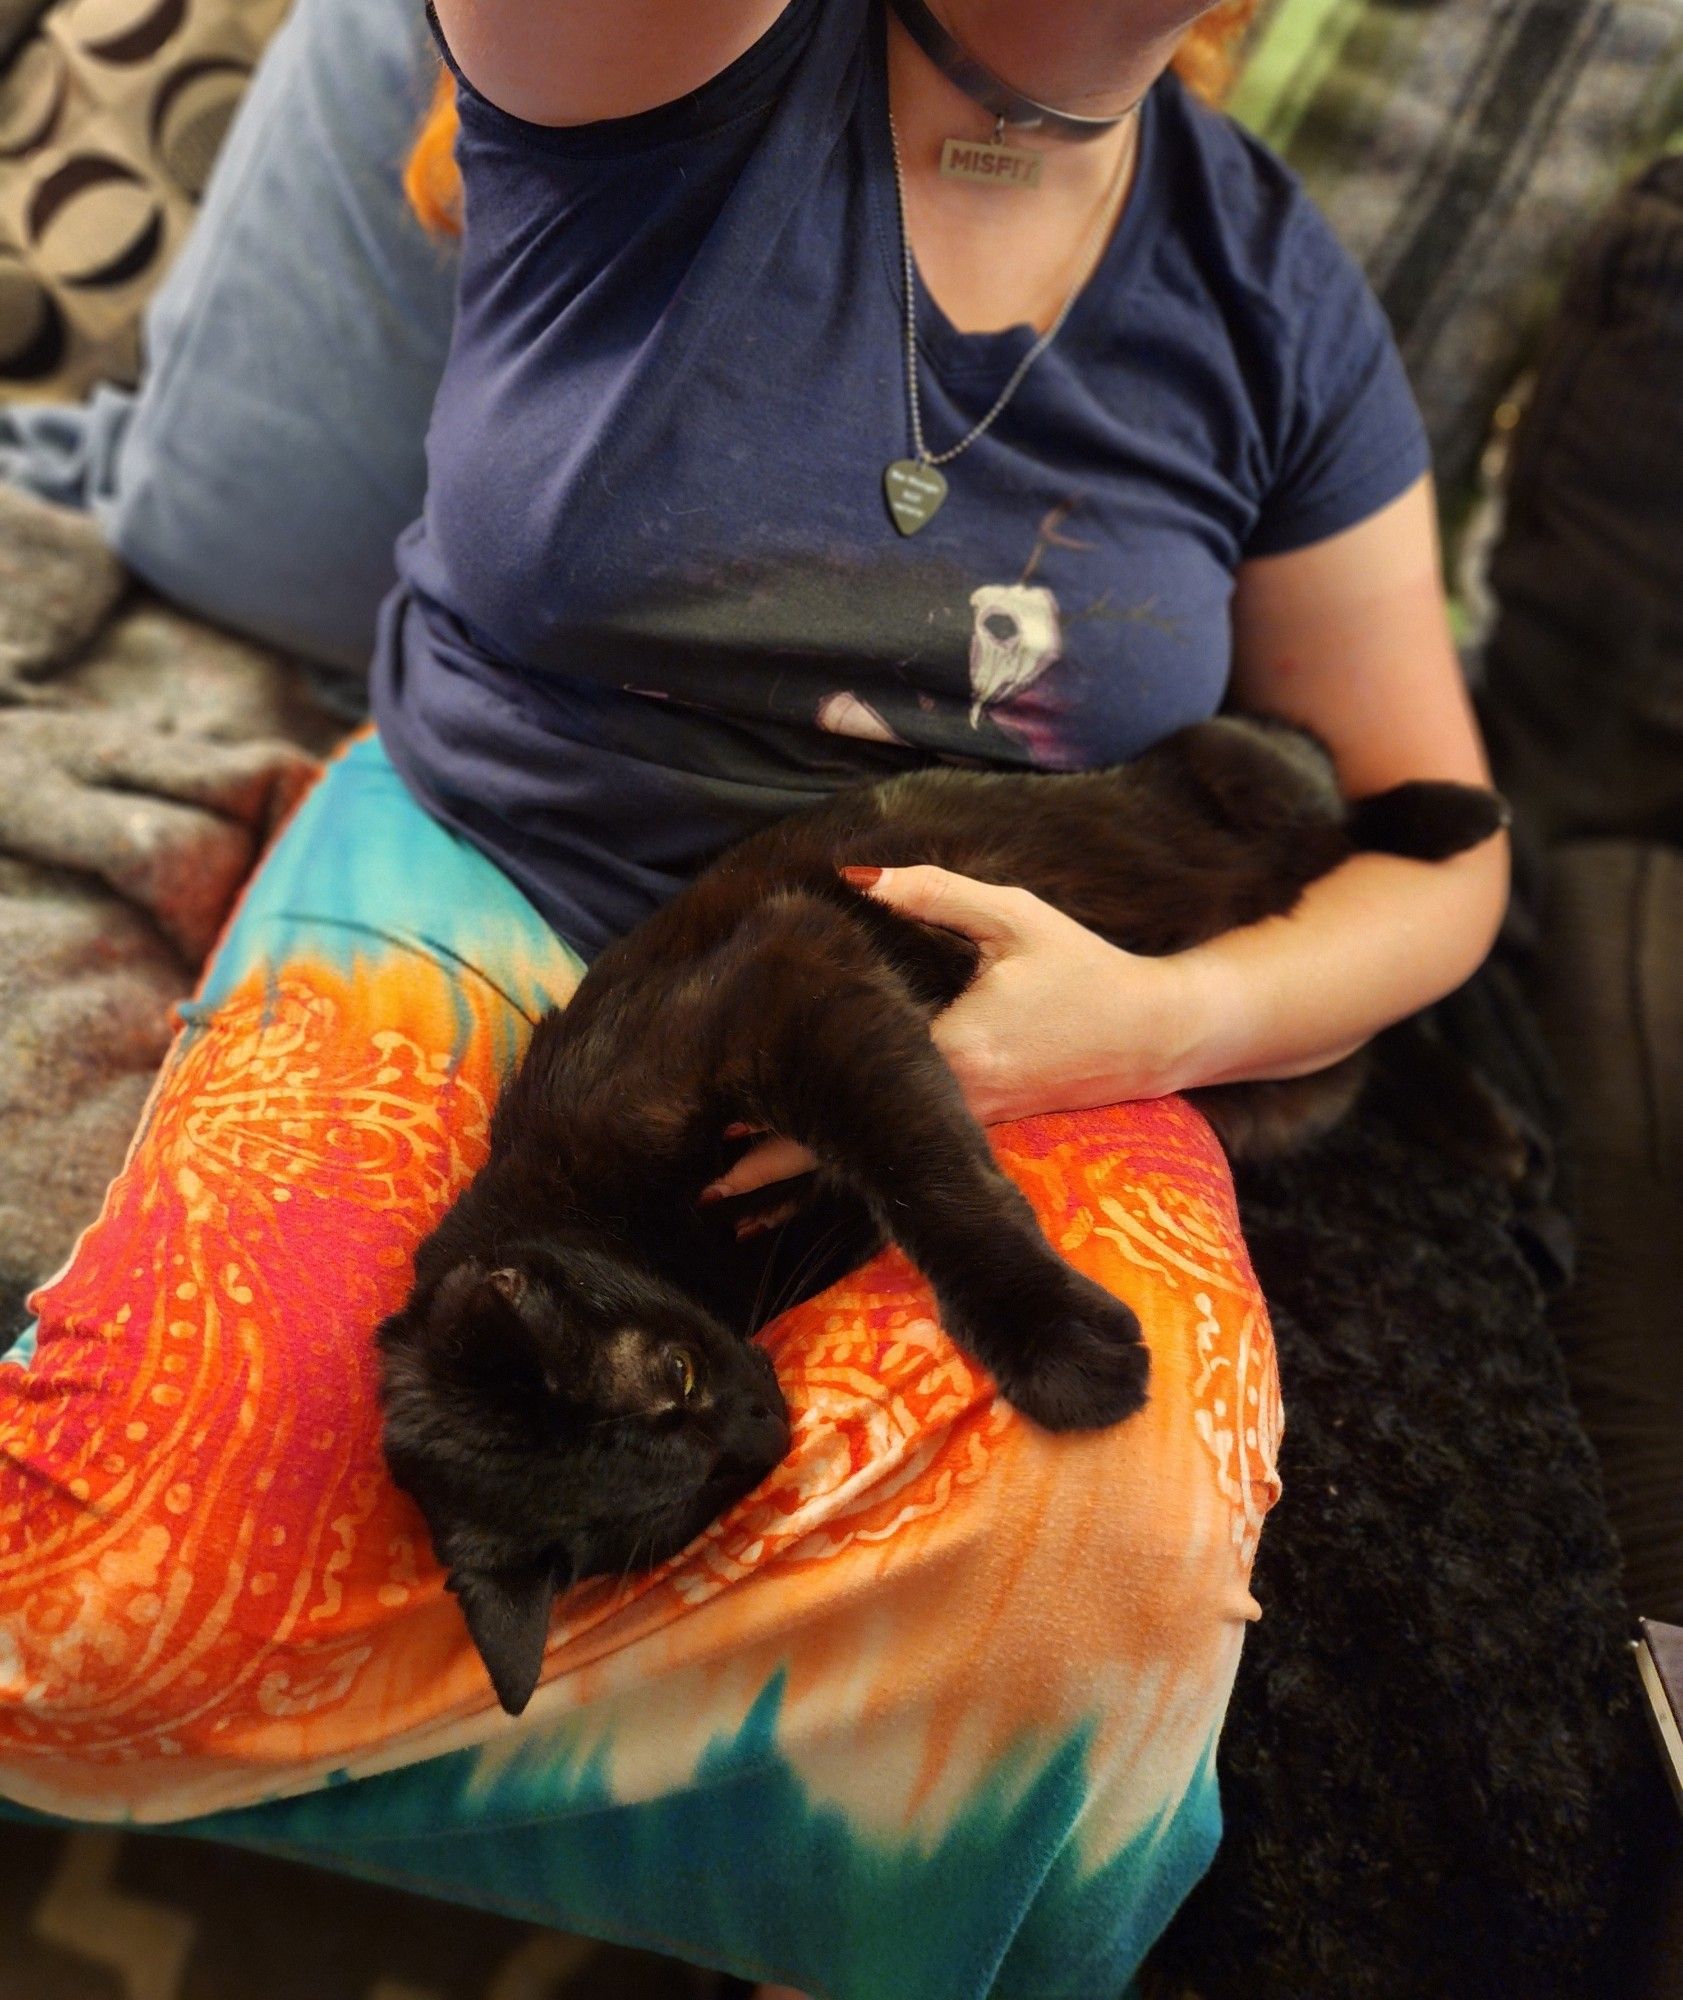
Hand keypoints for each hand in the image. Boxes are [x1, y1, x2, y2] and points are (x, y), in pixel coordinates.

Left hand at [702, 865, 1201, 1200]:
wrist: (1157, 1032)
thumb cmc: (1083, 968)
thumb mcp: (1014, 916)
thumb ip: (933, 892)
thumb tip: (853, 874)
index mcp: (951, 1052)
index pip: (849, 1094)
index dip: (781, 1118)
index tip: (718, 1132)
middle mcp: (953, 1103)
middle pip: (846, 1149)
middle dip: (770, 1174)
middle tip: (703, 1194)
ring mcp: (967, 1126)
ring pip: (870, 1162)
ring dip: (802, 1183)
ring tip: (733, 1205)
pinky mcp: (981, 1131)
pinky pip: (902, 1159)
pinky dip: (851, 1175)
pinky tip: (807, 1189)